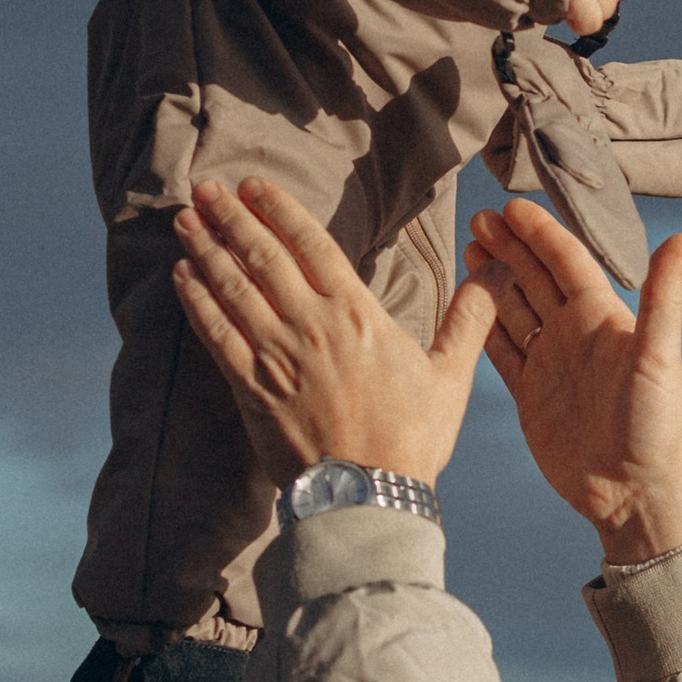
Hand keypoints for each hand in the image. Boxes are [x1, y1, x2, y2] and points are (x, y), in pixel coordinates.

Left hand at [173, 179, 496, 484]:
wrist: (366, 497)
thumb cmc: (411, 439)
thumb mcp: (451, 374)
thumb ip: (470, 316)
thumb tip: (500, 270)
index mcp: (357, 313)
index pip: (311, 244)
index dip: (278, 209)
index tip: (253, 184)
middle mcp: (310, 325)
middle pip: (262, 256)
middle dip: (230, 217)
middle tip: (203, 188)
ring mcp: (276, 355)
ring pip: (232, 288)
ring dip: (205, 249)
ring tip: (184, 219)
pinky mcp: (250, 388)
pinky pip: (215, 334)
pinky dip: (196, 301)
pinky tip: (181, 276)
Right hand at [464, 198, 681, 568]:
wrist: (633, 491)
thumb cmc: (656, 423)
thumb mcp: (659, 355)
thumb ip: (663, 297)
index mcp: (602, 317)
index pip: (566, 261)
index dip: (539, 233)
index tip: (509, 207)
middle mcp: (574, 334)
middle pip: (534, 277)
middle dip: (508, 246)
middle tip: (478, 218)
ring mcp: (550, 362)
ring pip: (514, 308)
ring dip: (492, 279)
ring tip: (467, 250)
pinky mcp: (530, 394)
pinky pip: (501, 351)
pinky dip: (482, 325)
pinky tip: (465, 304)